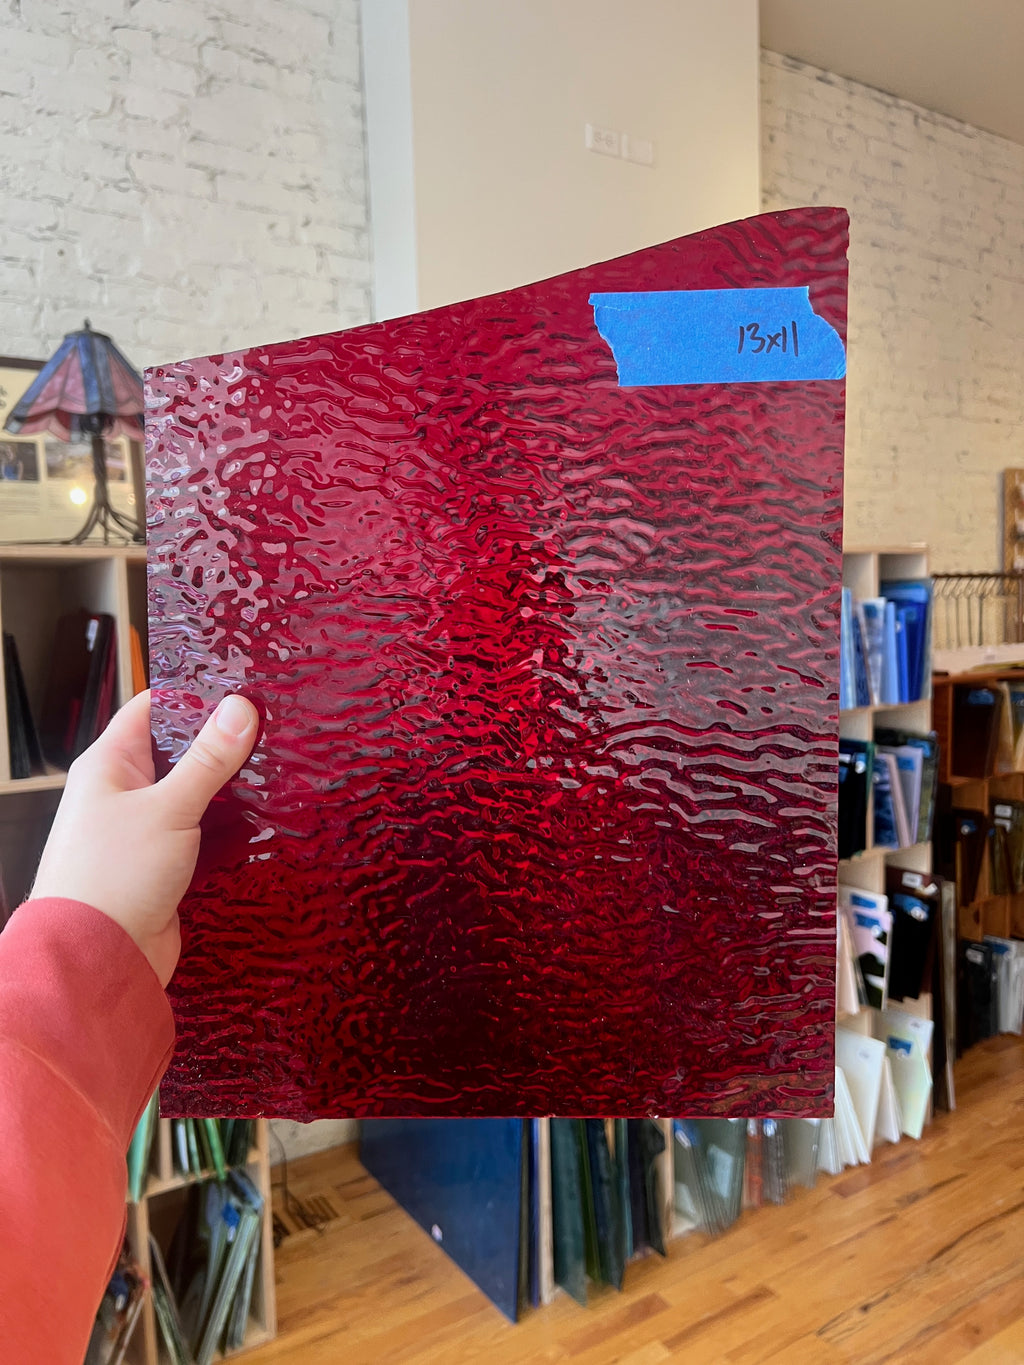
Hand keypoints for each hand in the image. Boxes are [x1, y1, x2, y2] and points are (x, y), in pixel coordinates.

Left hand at [30, 689, 258, 987]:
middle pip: (177, 749)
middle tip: (272, 725)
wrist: (96, 960)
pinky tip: (261, 816)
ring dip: (228, 784)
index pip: (153, 708)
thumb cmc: (114, 877)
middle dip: (221, 740)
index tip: (243, 687)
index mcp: (109, 764)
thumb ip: (208, 760)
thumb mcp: (168, 809)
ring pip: (192, 791)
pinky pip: (199, 829)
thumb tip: (241, 707)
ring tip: (277, 766)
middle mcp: (122, 791)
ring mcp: (142, 828)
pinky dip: (226, 823)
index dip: (195, 694)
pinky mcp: (162, 862)